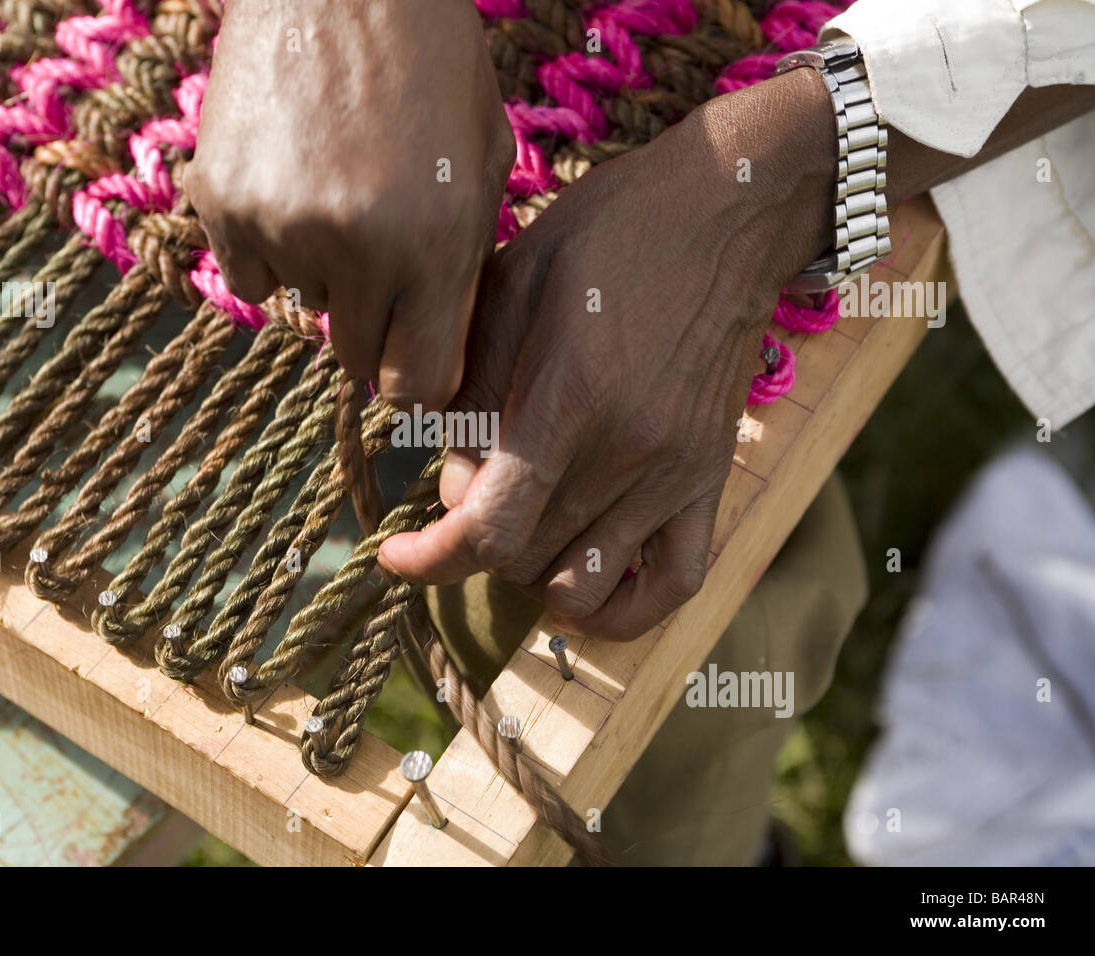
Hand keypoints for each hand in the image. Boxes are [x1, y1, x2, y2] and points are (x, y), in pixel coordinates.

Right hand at [185, 0, 514, 408]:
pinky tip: (292, 182)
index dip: (416, 382)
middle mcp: (359, 250)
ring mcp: (283, 226)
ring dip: (324, 273)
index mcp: (436, 245)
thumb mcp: (484, 165)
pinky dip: (268, 246)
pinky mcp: (222, 199)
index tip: (413, 361)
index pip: (416, 385)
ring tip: (340, 190)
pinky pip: (248, 273)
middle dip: (375, 326)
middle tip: (382, 262)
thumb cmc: (432, 62)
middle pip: (357, 358)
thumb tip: (437, 356)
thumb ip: (465, 268)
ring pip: (304, 306)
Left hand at [378, 68, 837, 640]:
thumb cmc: (605, 235)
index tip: (395, 554)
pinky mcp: (710, 479)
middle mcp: (628, 452)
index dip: (429, 559)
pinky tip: (581, 584)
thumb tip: (454, 490)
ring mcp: (676, 474)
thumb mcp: (510, 288)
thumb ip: (470, 394)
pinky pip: (673, 585)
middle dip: (474, 542)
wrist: (726, 212)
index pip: (489, 531)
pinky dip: (620, 608)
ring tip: (520, 524)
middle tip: (467, 490)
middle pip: (526, 560)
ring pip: (583, 583)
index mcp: (569, 400)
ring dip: (533, 571)